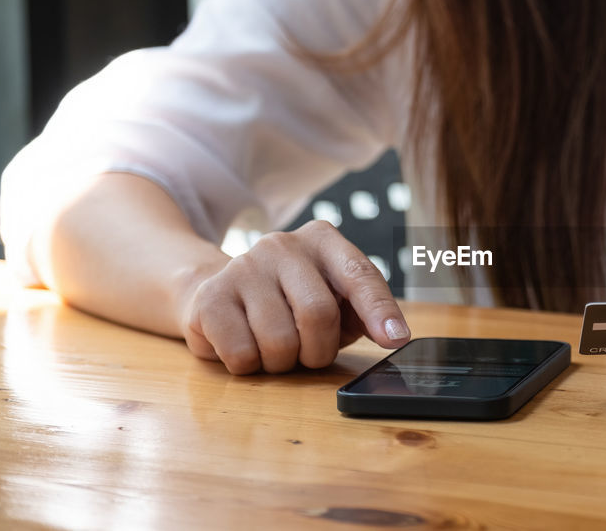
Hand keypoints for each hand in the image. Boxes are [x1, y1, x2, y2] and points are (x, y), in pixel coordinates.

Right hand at [177, 220, 410, 373]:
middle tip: (309, 352)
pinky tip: (246, 344)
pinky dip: (250, 365)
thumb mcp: (338, 302)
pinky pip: (242, 354)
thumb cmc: (292, 303)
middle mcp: (282, 245)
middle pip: (318, 314)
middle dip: (319, 350)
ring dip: (283, 362)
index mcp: (323, 241)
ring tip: (274, 346)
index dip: (380, 310)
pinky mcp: (210, 297)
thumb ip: (367, 313)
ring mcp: (242, 267)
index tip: (395, 338)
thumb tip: (396, 336)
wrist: (220, 294)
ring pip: (279, 342)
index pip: (359, 275)